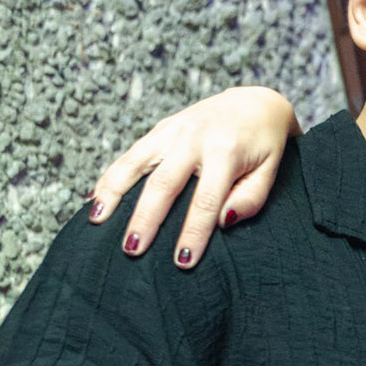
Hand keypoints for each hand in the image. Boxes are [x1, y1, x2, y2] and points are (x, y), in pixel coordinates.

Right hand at [87, 88, 298, 267]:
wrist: (254, 104)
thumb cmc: (264, 147)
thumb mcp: (270, 172)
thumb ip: (251, 198)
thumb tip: (223, 222)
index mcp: (226, 151)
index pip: (206, 200)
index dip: (193, 233)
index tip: (182, 262)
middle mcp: (194, 137)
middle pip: (163, 183)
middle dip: (146, 218)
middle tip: (132, 249)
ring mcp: (173, 131)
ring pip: (135, 162)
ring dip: (114, 192)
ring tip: (96, 220)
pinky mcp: (161, 129)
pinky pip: (130, 154)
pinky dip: (111, 176)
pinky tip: (95, 198)